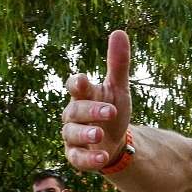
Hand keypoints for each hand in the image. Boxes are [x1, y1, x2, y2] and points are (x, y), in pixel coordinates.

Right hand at [62, 30, 132, 170]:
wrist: (114, 141)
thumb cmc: (111, 110)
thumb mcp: (118, 88)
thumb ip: (118, 64)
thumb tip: (119, 31)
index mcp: (83, 96)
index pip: (75, 86)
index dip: (77, 83)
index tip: (84, 80)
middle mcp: (74, 115)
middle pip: (76, 111)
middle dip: (91, 111)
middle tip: (110, 111)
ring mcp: (73, 135)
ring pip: (72, 134)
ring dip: (86, 135)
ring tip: (100, 135)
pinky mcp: (76, 155)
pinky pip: (77, 158)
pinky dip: (88, 159)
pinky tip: (102, 157)